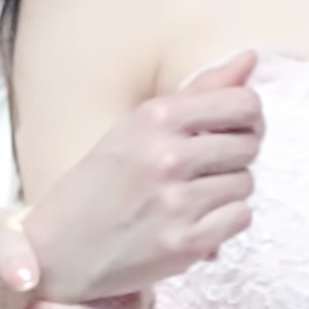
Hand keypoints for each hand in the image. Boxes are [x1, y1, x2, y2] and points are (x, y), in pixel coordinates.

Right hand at [24, 51, 262, 302]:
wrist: (58, 250)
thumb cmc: (98, 183)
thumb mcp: (136, 127)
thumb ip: (198, 93)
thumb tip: (250, 59)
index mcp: (153, 117)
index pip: (242, 103)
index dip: (248, 116)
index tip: (233, 128)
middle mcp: (166, 155)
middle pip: (248, 145)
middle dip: (236, 155)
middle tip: (206, 167)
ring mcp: (177, 202)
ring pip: (245, 183)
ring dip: (228, 190)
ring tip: (193, 194)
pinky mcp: (186, 243)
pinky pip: (239, 218)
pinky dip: (224, 220)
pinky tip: (195, 218)